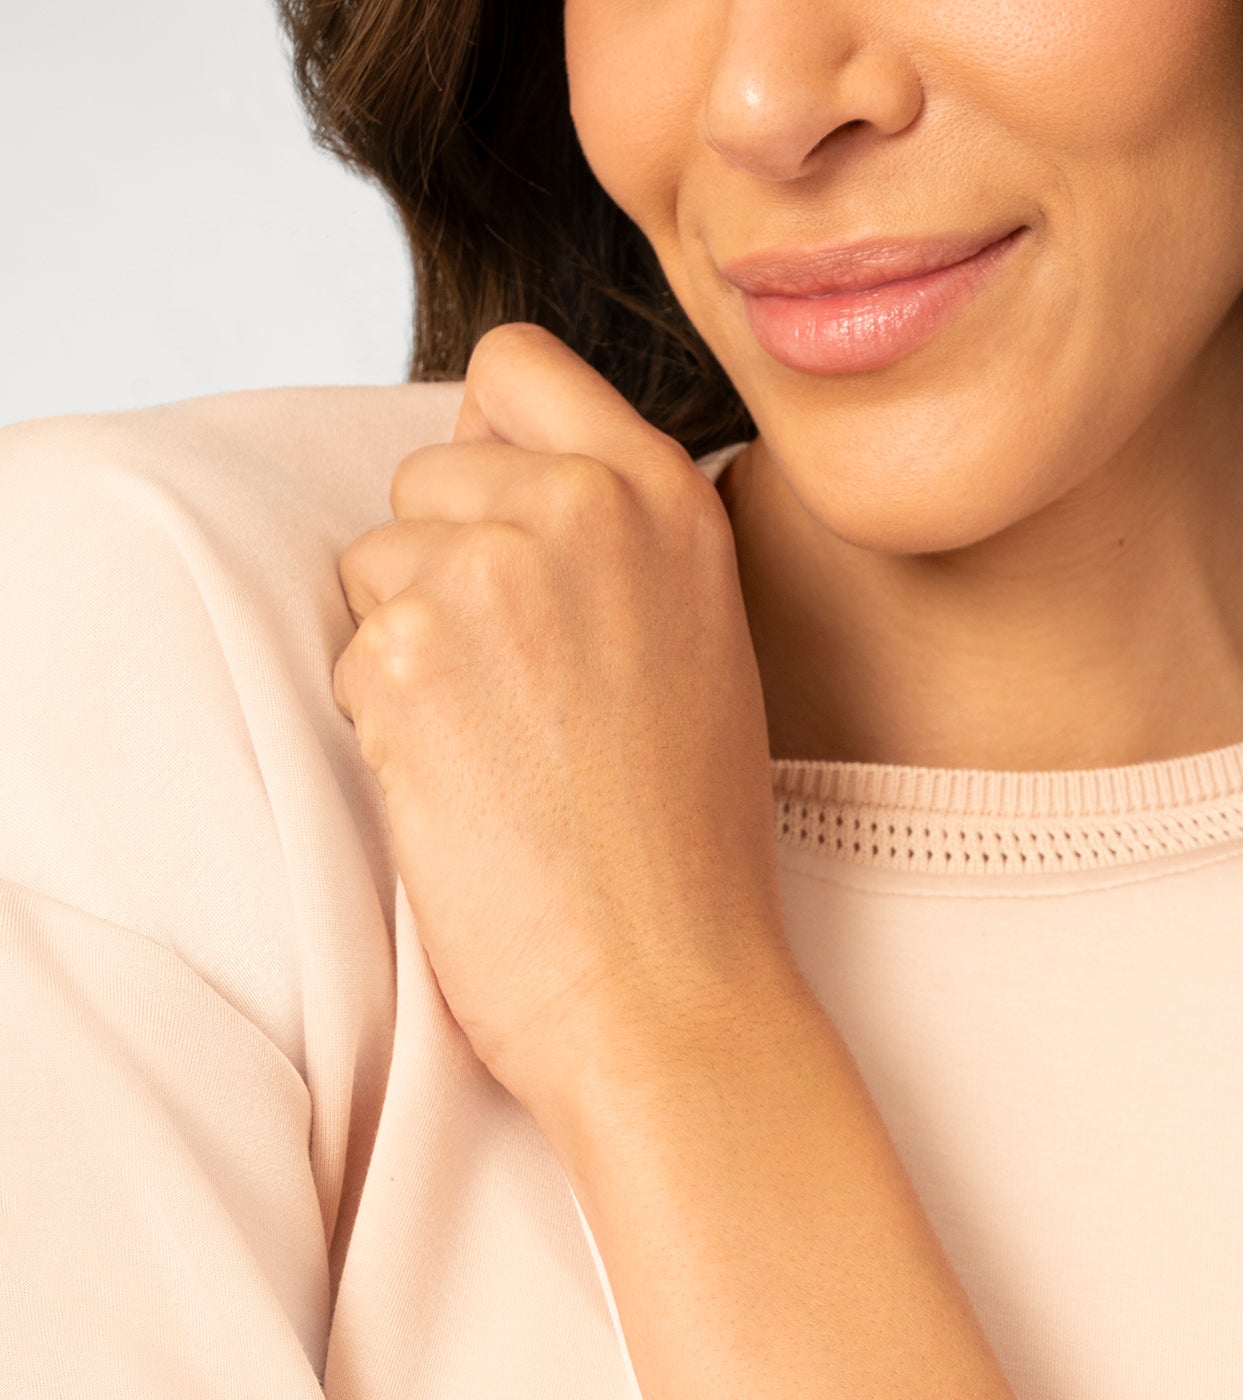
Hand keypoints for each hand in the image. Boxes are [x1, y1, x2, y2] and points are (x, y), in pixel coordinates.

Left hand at [333, 322, 788, 1117]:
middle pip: (424, 474)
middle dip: (442, 575)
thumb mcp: (696, 647)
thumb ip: (611, 542)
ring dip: (411, 659)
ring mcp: (495, 574)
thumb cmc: (683, 856)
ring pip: (375, 568)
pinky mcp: (410, 656)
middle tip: (526, 705)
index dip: (485, 451)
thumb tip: (486, 467)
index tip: (508, 546)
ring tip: (507, 759)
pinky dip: (388, 733)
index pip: (513, 367)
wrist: (669, 991)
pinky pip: (348, 659)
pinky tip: (471, 799)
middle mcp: (586, 508)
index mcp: (668, 498)